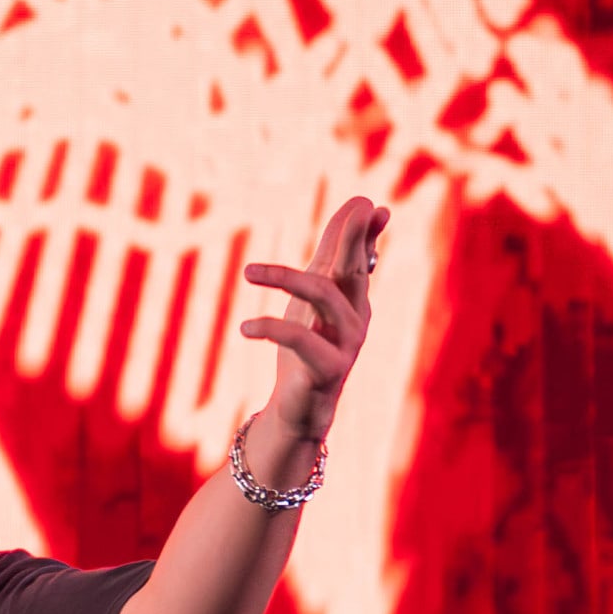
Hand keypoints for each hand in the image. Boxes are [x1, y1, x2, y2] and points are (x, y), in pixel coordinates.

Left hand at [239, 194, 384, 440]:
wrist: (299, 409)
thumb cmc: (307, 347)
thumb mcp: (315, 298)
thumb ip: (334, 255)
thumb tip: (361, 206)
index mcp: (354, 299)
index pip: (361, 258)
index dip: (364, 232)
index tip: (368, 204)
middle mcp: (356, 317)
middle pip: (354, 270)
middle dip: (354, 238)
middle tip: (357, 207)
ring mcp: (346, 343)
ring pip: (323, 295)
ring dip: (285, 276)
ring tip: (248, 271)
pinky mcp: (328, 368)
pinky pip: (301, 339)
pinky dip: (270, 327)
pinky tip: (244, 327)